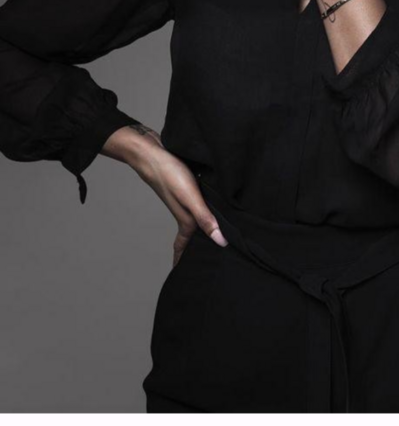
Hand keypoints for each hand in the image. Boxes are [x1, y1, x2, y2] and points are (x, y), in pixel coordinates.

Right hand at [111, 127, 228, 265]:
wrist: (151, 151)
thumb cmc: (169, 174)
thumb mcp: (191, 198)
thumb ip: (205, 219)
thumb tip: (220, 242)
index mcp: (185, 218)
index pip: (185, 245)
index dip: (185, 259)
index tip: (185, 274)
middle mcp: (184, 209)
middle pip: (192, 232)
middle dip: (198, 245)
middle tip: (208, 257)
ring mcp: (184, 197)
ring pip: (195, 216)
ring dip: (203, 225)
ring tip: (213, 233)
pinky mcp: (185, 184)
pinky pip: (197, 200)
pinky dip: (204, 206)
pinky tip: (212, 201)